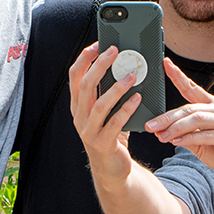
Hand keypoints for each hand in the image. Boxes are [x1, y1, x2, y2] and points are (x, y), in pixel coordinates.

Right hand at [68, 42, 141, 185]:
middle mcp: (79, 116)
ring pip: (100, 104)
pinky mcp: (103, 143)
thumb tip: (124, 64)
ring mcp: (89, 131)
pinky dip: (126, 109)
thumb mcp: (106, 111)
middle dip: (100, 66)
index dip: (84, 58)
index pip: (75, 76)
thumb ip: (109, 92)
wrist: (111, 169)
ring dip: (116, 87)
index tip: (97, 44)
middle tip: (114, 51)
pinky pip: (115, 123)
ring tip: (132, 75)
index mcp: (78, 105)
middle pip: (86, 86)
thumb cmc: (111, 134)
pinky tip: (138, 98)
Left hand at [144, 60, 213, 185]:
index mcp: (213, 106)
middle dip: (168, 117)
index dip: (179, 76)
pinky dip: (189, 138)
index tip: (166, 64)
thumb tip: (161, 131)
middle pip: (190, 108)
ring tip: (162, 136)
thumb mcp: (200, 142)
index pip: (193, 88)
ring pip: (197, 119)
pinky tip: (177, 142)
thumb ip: (185, 134)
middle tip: (151, 125)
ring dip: (177, 128)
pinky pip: (207, 135)